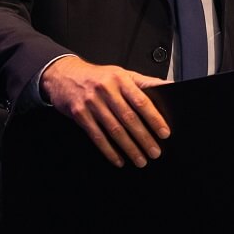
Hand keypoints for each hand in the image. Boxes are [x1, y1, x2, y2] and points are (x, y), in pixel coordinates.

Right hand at [40, 56, 171, 167]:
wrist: (64, 75)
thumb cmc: (98, 76)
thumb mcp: (122, 73)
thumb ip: (144, 82)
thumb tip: (169, 86)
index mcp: (120, 79)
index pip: (141, 101)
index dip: (154, 118)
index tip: (164, 133)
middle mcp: (106, 90)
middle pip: (129, 118)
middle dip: (144, 138)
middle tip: (155, 152)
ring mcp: (92, 103)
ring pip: (114, 130)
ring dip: (129, 148)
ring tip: (141, 159)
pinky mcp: (80, 115)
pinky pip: (97, 136)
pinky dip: (109, 151)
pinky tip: (119, 159)